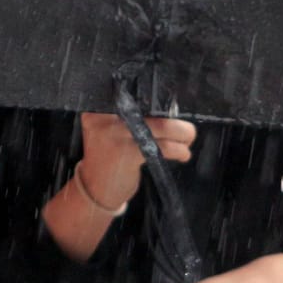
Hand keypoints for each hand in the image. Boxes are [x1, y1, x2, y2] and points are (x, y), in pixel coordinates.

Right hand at [76, 110, 195, 208]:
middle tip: (187, 130)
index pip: (138, 93)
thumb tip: (169, 106)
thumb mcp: (110, 129)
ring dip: (182, 134)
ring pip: (162, 126)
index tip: (173, 110)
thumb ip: (131, 114)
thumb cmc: (109, 155)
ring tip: (188, 141)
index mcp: (101, 105)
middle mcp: (105, 116)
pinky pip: (162, 147)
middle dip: (176, 120)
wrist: (94, 188)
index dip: (160, 100)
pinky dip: (178, 150)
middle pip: (152, 108)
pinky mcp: (127, 154)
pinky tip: (182, 154)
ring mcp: (115, 134)